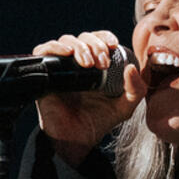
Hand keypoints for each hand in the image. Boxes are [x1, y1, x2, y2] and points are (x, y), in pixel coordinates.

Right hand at [31, 31, 145, 165]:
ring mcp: (60, 67)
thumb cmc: (98, 122)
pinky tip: (67, 54)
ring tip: (87, 63)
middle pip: (83, 38)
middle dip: (95, 45)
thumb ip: (136, 90)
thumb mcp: (125, 107)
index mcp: (96, 65)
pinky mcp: (44, 74)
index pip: (98, 39)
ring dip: (79, 47)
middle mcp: (77, 63)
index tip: (113, 46)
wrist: (76, 140)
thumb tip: (131, 67)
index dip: (105, 37)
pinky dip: (54, 47)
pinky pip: (43, 50)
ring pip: (66, 41)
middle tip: (102, 63)